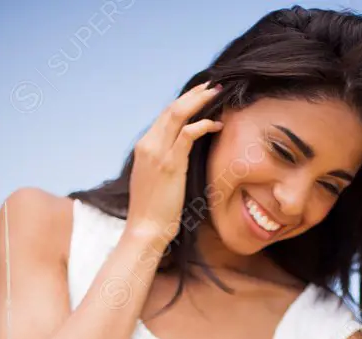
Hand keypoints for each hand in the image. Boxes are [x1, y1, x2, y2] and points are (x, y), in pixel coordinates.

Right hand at [126, 81, 223, 243]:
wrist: (145, 229)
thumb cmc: (153, 212)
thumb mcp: (156, 181)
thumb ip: (164, 164)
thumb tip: (179, 158)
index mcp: (144, 147)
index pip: (165, 116)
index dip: (184, 103)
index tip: (200, 95)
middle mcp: (148, 144)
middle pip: (171, 108)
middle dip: (193, 95)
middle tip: (212, 86)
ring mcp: (158, 152)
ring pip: (178, 114)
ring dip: (199, 101)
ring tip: (216, 94)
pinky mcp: (170, 164)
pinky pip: (187, 134)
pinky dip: (203, 124)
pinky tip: (216, 123)